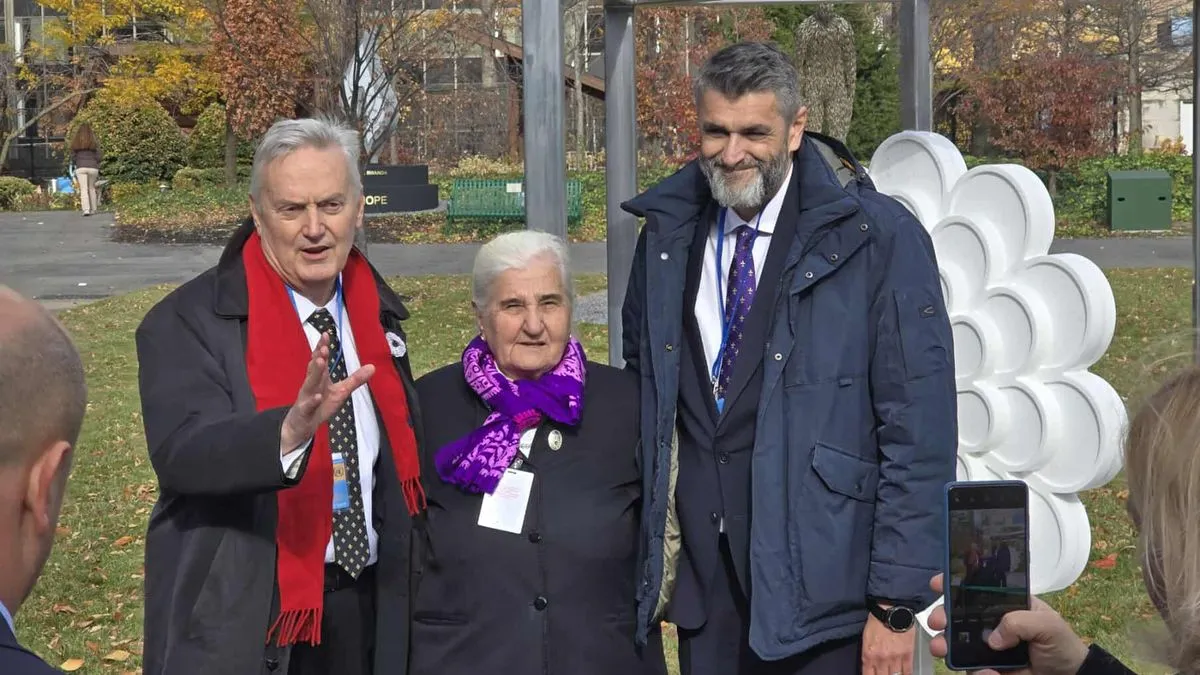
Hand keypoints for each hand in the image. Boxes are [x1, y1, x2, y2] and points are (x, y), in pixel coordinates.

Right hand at [280, 333, 374, 454]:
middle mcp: (312, 384)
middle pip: (315, 368)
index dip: (323, 347)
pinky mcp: (304, 411)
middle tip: (324, 347)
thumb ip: (355, 379)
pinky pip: (308, 405)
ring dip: (315, 373)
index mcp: (320, 378)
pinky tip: (317, 396)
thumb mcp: (341, 391)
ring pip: (310, 383)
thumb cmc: (321, 405)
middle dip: (319, 357)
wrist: (302, 424)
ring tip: (320, 362)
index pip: (321, 359)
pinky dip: (312, 401)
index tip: (326, 334)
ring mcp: (306, 397)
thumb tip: (373, 367)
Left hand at [862, 607, 913, 674]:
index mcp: (869, 655)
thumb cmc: (877, 621)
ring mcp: (895, 658)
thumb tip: (869, 666)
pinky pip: (907, 671)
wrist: (892, 611)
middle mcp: (881, 659)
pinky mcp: (907, 654)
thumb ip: (867, 654)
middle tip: (883, 674)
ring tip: (893, 674)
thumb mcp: (865, 638)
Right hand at [927, 574, 1087, 674]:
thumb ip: (1020, 622)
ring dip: (944, 644)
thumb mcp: (1048, 624)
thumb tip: (993, 639)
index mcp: (1004, 605)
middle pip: (958, 615)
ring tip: (941, 648)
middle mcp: (990, 624)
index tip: (937, 584)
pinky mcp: (987, 669)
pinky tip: (986, 673)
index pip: (976, 590)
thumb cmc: (1061, 645)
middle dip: (941, 615)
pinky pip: (972, 669)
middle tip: (937, 622)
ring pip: (956, 643)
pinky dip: (975, 672)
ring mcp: (986, 648)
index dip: (955, 583)